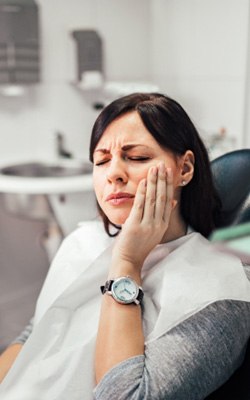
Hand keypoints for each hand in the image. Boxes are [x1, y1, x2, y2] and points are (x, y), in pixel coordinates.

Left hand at [110, 162, 175, 276]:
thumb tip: (173, 201)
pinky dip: (142, 192)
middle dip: (162, 180)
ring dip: (154, 182)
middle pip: (162, 197)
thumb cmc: (139, 246)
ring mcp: (147, 225)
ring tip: (154, 169)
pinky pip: (140, 206)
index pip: (168, 200)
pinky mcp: (135, 226)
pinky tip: (144, 181)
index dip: (169, 185)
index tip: (169, 172)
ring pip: (153, 199)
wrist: (128, 260)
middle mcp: (157, 224)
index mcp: (162, 225)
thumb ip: (163, 216)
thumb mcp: (155, 231)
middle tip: (162, 165)